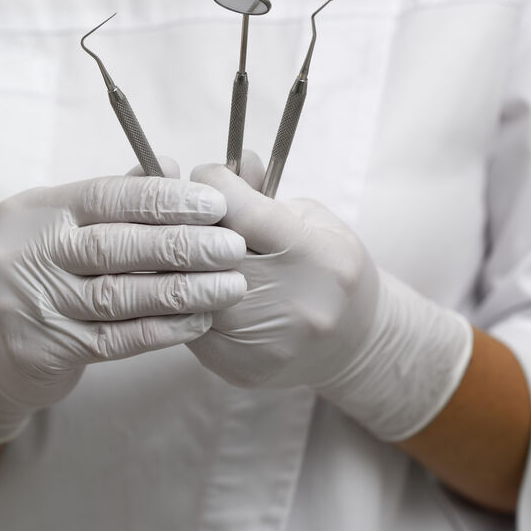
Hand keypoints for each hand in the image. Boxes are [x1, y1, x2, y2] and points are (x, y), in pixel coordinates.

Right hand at [0, 163, 246, 443]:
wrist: (4, 347)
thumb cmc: (55, 271)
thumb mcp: (74, 227)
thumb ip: (120, 197)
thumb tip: (170, 166)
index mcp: (35, 210)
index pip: (105, 196)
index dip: (163, 199)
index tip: (215, 206)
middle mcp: (23, 254)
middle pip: (113, 246)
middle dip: (181, 245)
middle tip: (232, 248)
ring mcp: (26, 305)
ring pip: (118, 296)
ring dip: (182, 291)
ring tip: (229, 286)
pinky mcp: (42, 350)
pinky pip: (116, 340)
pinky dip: (163, 330)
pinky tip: (200, 320)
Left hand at [188, 157, 472, 440]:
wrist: (354, 341)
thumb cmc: (331, 268)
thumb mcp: (314, 219)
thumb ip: (267, 193)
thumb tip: (232, 163)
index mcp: (318, 257)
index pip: (244, 212)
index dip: (214, 185)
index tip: (206, 175)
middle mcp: (294, 304)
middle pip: (210, 254)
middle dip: (187, 222)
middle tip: (181, 208)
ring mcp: (265, 342)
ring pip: (190, 292)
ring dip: (176, 263)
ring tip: (177, 243)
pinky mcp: (239, 367)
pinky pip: (188, 326)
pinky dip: (181, 299)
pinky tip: (186, 281)